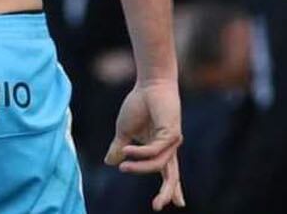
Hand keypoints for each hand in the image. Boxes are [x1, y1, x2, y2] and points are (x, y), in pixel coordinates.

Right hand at [105, 81, 185, 209]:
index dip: (171, 188)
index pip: (167, 172)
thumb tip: (109, 162)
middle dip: (167, 192)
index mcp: (161, 148)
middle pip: (171, 175)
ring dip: (139, 168)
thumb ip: (119, 148)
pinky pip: (154, 151)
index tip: (176, 204)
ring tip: (123, 167)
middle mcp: (170, 147)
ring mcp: (172, 141)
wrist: (148, 85)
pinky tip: (126, 150)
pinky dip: (139, 153)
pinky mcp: (171, 133)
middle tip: (159, 206)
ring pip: (158, 165)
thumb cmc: (138, 105)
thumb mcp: (124, 131)